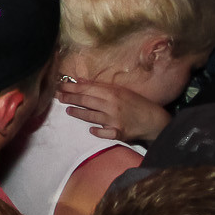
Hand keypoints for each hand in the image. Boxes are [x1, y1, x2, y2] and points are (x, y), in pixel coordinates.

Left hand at [55, 77, 169, 143]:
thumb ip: (101, 87)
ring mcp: (115, 120)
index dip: (72, 87)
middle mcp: (112, 106)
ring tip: (68, 110)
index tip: (60, 85)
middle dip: (70, 98)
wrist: (156, 121)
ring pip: (91, 116)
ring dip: (78, 113)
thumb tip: (80, 82)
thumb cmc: (138, 104)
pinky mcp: (119, 133)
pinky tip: (91, 129)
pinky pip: (104, 133)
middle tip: (58, 96)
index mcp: (113, 93)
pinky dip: (96, 131)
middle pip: (86, 101)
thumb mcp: (122, 91)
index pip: (87, 89)